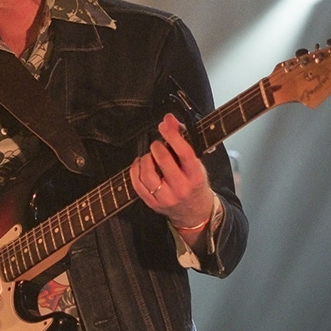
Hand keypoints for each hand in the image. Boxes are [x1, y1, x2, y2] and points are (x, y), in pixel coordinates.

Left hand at [131, 114, 213, 230]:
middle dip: (157, 147)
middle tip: (157, 145)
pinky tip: (139, 164)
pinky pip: (137, 184)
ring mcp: (166, 198)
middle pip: (164, 161)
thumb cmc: (195, 183)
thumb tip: (169, 119)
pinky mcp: (153, 204)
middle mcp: (182, 188)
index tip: (164, 126)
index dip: (172, 136)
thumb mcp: (195, 162)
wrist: (194, 211)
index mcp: (196, 176)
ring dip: (145, 159)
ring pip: (147, 174)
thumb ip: (182, 139)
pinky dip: (135, 170)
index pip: (184, 152)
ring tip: (149, 156)